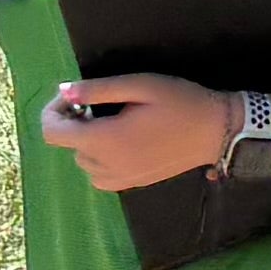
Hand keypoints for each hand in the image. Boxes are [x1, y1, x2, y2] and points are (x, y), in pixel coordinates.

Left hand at [39, 72, 226, 191]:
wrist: (217, 131)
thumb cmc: (180, 102)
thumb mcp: (139, 85)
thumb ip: (98, 90)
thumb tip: (65, 91)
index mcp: (106, 139)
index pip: (53, 133)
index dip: (53, 111)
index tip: (74, 96)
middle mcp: (108, 165)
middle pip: (68, 146)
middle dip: (74, 123)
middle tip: (97, 104)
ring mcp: (121, 178)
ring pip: (83, 162)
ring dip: (87, 142)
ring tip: (110, 122)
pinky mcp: (134, 183)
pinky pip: (100, 176)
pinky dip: (99, 160)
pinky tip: (120, 143)